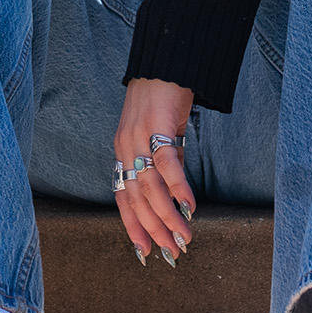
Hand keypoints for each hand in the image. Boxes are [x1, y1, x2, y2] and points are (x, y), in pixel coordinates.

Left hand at [113, 78, 197, 263]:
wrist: (164, 59)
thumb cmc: (163, 96)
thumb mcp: (157, 133)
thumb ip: (162, 160)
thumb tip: (174, 191)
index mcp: (122, 151)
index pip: (122, 196)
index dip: (132, 226)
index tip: (144, 252)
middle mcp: (125, 147)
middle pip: (135, 198)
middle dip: (152, 229)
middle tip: (169, 253)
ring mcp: (138, 137)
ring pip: (150, 187)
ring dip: (167, 216)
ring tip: (182, 237)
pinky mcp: (158, 125)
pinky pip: (167, 163)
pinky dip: (178, 187)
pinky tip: (189, 206)